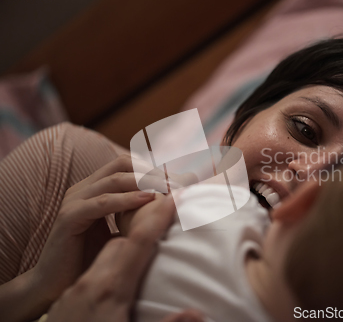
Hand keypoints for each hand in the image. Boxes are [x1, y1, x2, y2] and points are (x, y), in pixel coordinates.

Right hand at [0, 154, 167, 321]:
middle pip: (123, 164)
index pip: (128, 163)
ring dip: (146, 182)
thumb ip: (136, 214)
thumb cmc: (91, 257)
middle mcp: (84, 188)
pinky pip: (101, 202)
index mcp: (95, 188)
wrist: (56, 283)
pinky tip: (147, 200)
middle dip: (154, 171)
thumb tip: (170, 206)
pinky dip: (126, 200)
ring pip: (115, 179)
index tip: (182, 177)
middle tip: (179, 182)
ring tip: (169, 189)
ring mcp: (74, 200)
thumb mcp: (119, 229)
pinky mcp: (69, 218)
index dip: (155, 167)